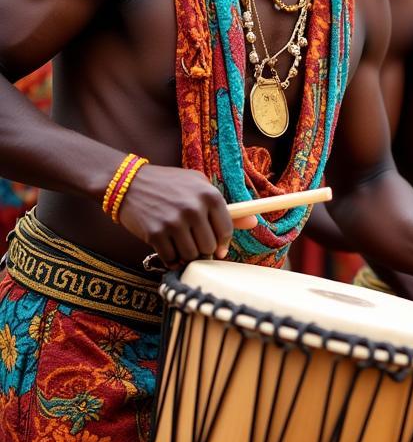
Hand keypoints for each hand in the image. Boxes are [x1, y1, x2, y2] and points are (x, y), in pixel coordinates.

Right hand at [118, 164, 257, 268]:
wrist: (128, 183)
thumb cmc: (169, 184)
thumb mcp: (199, 185)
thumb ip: (226, 206)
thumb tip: (254, 222)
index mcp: (209, 195)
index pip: (226, 229)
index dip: (224, 243)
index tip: (219, 248)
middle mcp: (193, 209)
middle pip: (209, 246)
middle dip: (204, 249)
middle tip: (195, 244)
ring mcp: (173, 222)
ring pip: (192, 255)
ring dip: (188, 255)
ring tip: (182, 245)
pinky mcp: (155, 234)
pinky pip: (171, 259)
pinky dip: (172, 259)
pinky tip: (169, 250)